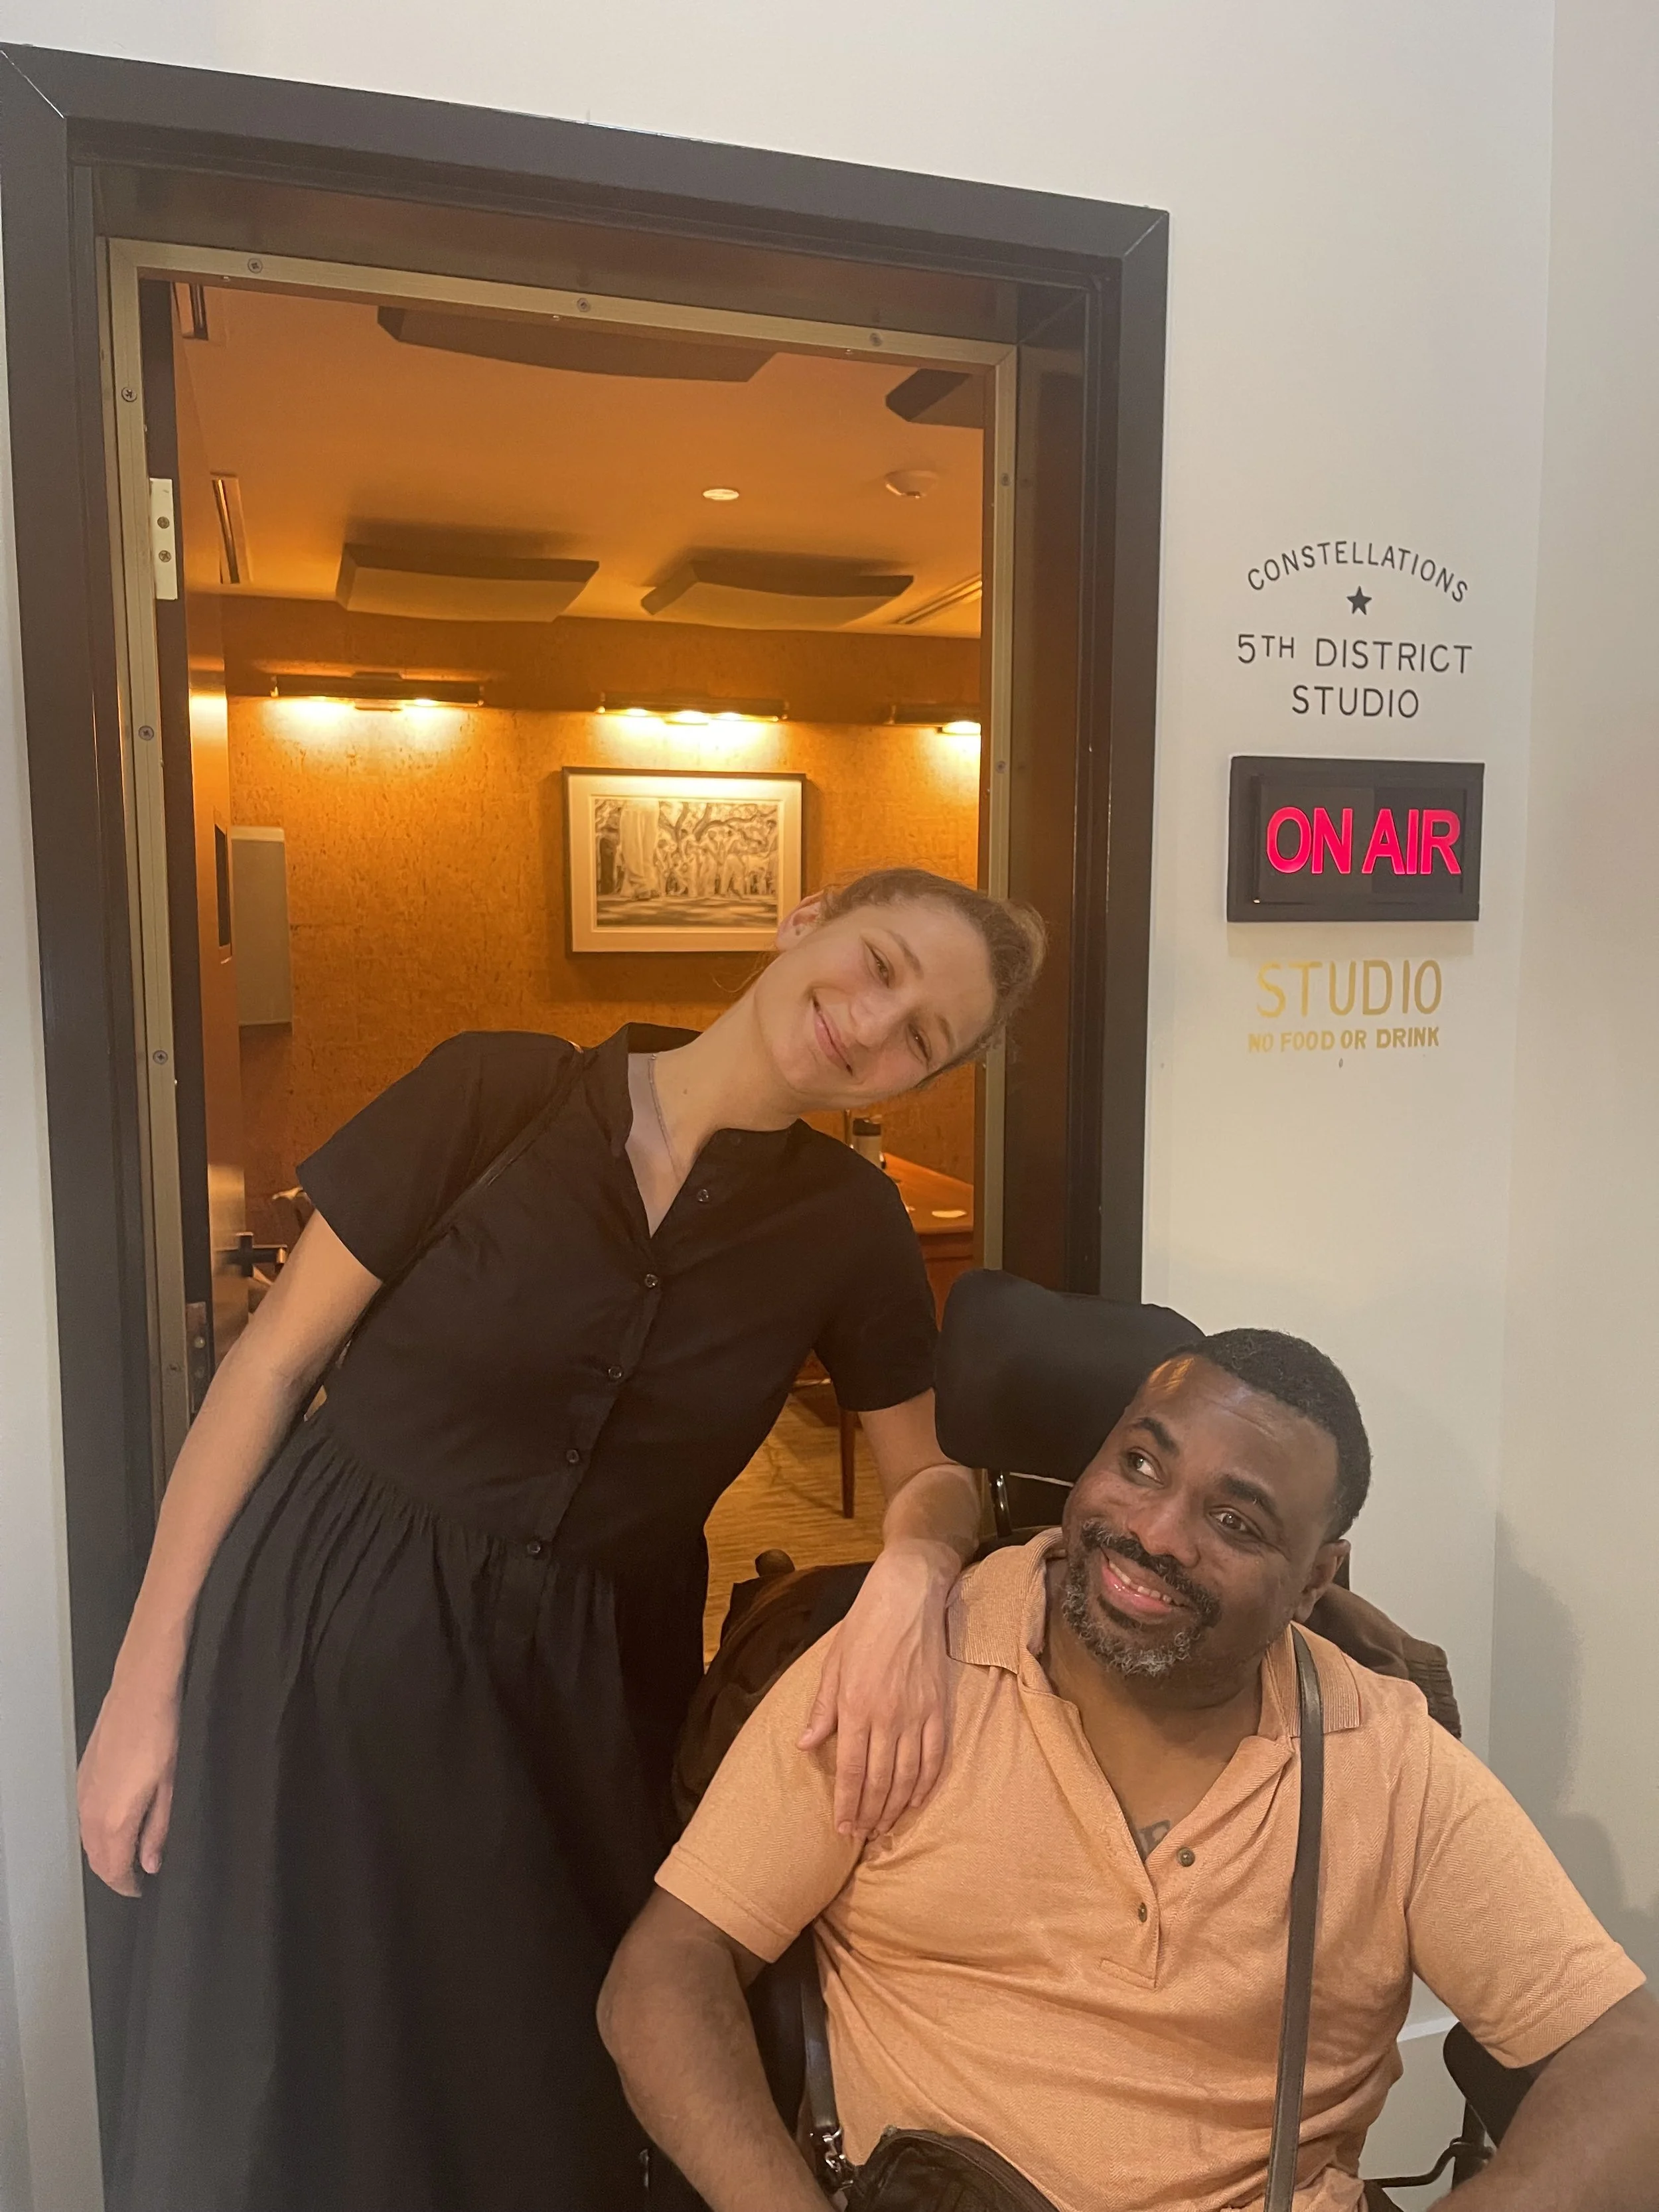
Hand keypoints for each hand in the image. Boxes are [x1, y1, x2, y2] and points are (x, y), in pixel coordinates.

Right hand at [77, 1671, 179, 1896]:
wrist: (140, 1692)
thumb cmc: (163, 1736)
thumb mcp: (170, 1787)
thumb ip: (157, 1830)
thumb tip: (150, 1865)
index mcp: (115, 1819)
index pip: (113, 1870)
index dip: (127, 1886)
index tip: (142, 1890)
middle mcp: (92, 1812)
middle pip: (96, 1859)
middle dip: (114, 1874)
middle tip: (138, 1876)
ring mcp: (83, 1793)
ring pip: (88, 1840)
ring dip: (105, 1854)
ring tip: (130, 1854)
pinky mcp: (82, 1776)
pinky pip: (85, 1818)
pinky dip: (97, 1832)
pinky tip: (117, 1824)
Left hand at [797, 1540, 955, 1838]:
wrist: (908, 1596)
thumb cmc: (864, 1625)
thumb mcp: (832, 1662)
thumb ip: (823, 1708)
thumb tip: (807, 1744)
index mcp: (856, 1706)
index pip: (851, 1769)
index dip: (847, 1803)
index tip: (842, 1827)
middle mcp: (887, 1717)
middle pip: (879, 1780)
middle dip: (869, 1813)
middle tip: (861, 1835)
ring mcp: (917, 1714)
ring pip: (908, 1776)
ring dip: (896, 1807)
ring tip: (885, 1827)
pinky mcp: (940, 1708)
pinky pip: (935, 1757)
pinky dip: (926, 1785)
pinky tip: (917, 1801)